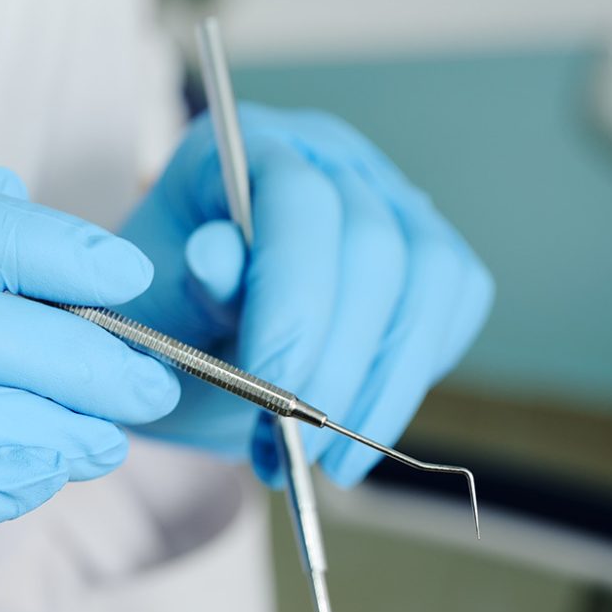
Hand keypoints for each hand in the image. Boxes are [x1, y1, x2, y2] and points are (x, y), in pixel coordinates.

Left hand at [119, 103, 492, 485]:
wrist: (192, 336)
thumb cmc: (167, 321)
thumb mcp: (156, 315)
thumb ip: (189, 291)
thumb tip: (215, 257)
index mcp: (247, 150)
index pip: (300, 204)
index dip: (297, 301)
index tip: (275, 390)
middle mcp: (330, 158)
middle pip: (376, 248)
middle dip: (340, 362)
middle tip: (300, 448)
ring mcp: (390, 196)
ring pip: (431, 279)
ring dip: (386, 384)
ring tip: (331, 461)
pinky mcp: (429, 247)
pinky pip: (456, 301)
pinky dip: (417, 369)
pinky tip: (364, 417)